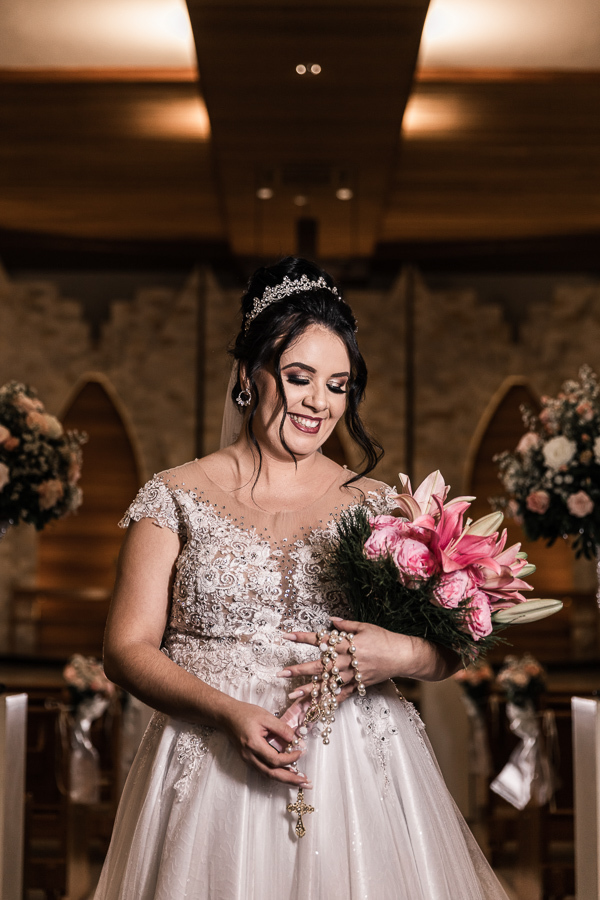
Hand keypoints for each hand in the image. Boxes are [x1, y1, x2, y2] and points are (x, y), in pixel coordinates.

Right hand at [221, 699, 311, 788]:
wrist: (226, 716)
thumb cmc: (245, 713)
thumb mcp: (265, 716)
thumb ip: (281, 728)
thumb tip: (295, 739)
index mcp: (253, 745)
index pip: (275, 759)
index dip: (290, 759)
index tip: (301, 752)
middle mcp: (249, 756)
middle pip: (272, 774)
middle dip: (290, 780)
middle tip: (306, 783)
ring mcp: (247, 760)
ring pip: (267, 775)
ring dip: (284, 779)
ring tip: (299, 781)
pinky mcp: (248, 759)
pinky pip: (263, 770)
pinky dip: (276, 773)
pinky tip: (286, 773)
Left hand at [278, 617, 403, 705]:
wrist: (402, 656)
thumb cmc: (384, 638)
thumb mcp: (365, 626)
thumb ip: (346, 625)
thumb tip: (331, 620)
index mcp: (348, 643)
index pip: (321, 640)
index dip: (303, 638)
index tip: (287, 636)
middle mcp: (348, 660)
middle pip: (320, 666)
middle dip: (300, 670)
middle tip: (282, 674)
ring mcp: (353, 675)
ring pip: (328, 684)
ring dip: (310, 690)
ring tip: (293, 695)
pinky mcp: (358, 685)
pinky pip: (342, 695)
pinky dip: (329, 702)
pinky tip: (316, 707)